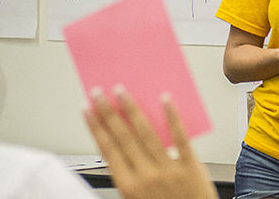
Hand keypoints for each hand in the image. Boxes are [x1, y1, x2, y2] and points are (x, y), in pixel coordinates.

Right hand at [84, 86, 217, 198]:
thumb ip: (130, 176)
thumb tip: (120, 148)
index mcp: (129, 187)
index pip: (107, 149)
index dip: (96, 127)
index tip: (88, 110)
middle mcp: (146, 176)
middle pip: (123, 136)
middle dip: (108, 112)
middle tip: (99, 93)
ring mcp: (168, 170)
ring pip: (146, 133)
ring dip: (131, 109)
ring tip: (122, 92)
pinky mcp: (191, 167)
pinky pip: (180, 137)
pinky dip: (172, 117)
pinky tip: (165, 100)